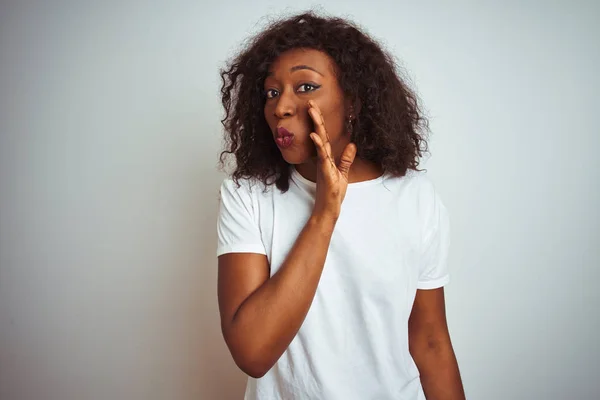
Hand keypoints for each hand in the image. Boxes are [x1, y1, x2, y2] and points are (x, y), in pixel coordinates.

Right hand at [308, 100, 356, 220]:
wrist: (328, 208)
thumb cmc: (333, 192)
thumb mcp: (342, 172)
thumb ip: (346, 158)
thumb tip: (352, 144)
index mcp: (326, 157)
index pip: (323, 136)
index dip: (320, 122)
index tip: (316, 108)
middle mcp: (323, 158)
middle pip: (319, 134)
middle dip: (315, 118)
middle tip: (310, 103)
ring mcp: (323, 164)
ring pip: (319, 141)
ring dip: (316, 126)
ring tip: (312, 111)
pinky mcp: (325, 172)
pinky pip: (322, 156)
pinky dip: (318, 145)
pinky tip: (315, 135)